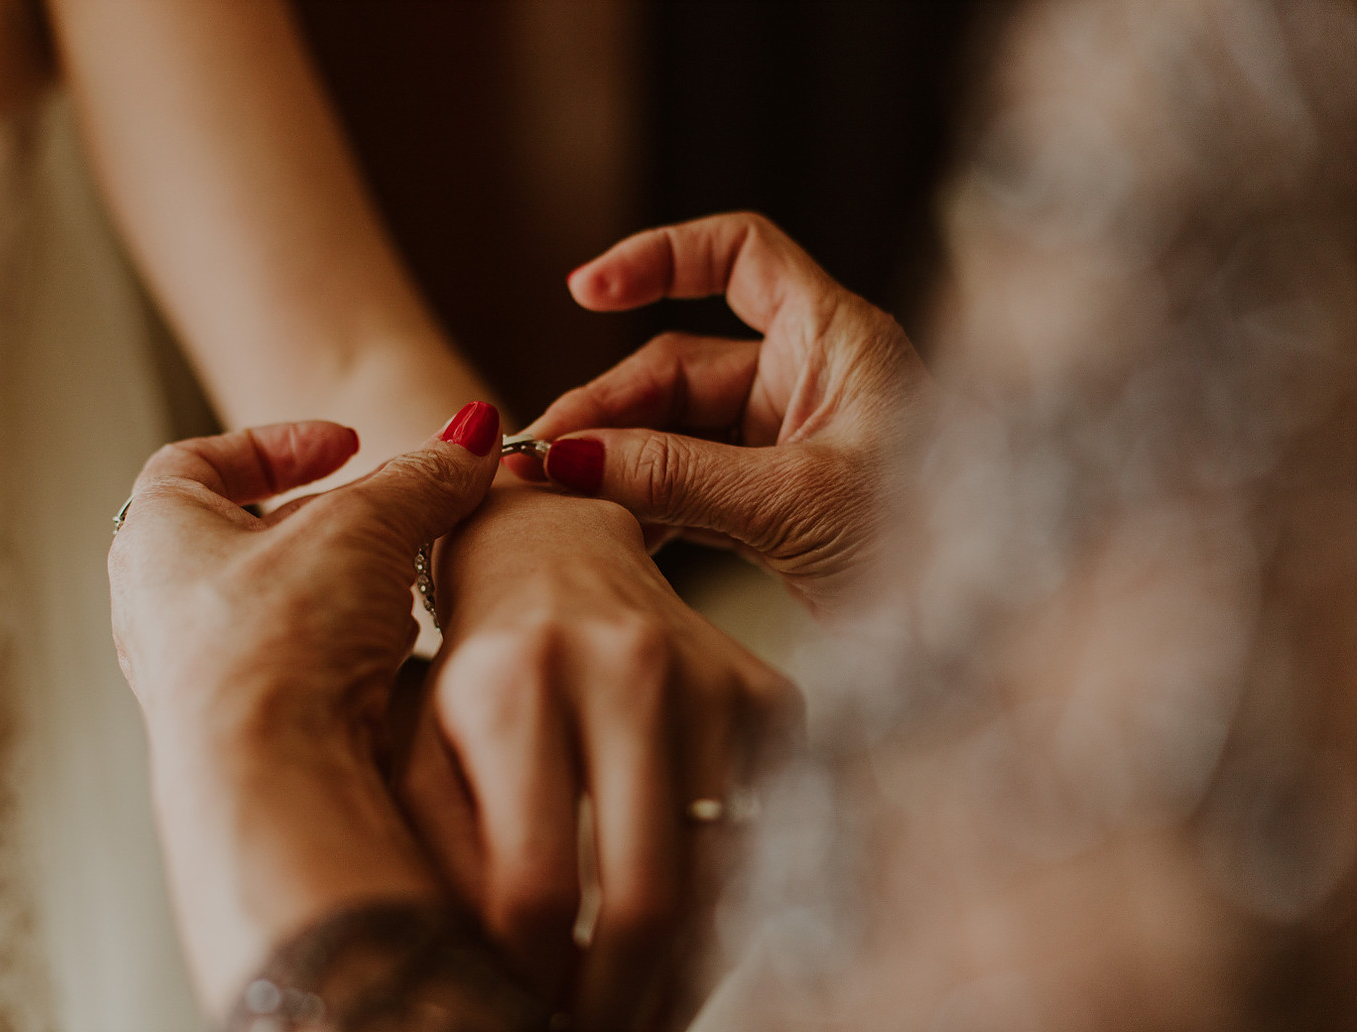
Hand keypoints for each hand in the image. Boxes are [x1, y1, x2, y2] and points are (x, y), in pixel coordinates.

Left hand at [107, 404, 500, 1012]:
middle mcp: (162, 607)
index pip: (198, 460)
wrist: (272, 784)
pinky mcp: (247, 729)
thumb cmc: (277, 647)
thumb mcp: (365, 525)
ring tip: (398, 592)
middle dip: (332, 523)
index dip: (278, 443)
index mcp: (157, 535)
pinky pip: (302, 667)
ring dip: (349, 590)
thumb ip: (421, 476)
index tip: (348, 446)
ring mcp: (200, 674)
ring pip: (284, 606)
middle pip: (251, 535)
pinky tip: (392, 659)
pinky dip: (350, 651)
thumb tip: (467, 444)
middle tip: (391, 519)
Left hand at [397, 481, 799, 1031]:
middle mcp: (623, 669)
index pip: (534, 884)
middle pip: (645, 894)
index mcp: (514, 685)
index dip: (533, 978)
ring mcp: (710, 677)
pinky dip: (730, 908)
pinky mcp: (769, 691)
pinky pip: (769, 837)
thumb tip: (487, 978)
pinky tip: (685, 931)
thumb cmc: (475, 668)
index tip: (525, 1013)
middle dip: (620, 1002)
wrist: (557, 555)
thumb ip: (440, 856)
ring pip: (720, 879)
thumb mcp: (421, 747)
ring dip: (682, 973)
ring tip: (639, 1004)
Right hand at [521, 212, 929, 616]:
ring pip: (678, 431)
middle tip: (540, 459)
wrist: (980, 638)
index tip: (584, 290)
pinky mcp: (778, 500)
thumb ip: (676, 476)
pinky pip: (693, 484)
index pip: (740, 253)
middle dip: (608, 409)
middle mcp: (811, 378)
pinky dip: (648, 504)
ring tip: (554, 501)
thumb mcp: (793, 504)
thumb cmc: (931, 550)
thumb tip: (567, 458)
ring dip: (618, 462)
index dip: (659, 257)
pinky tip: (605, 533)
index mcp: (836, 340)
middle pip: (682, 364)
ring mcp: (791, 441)